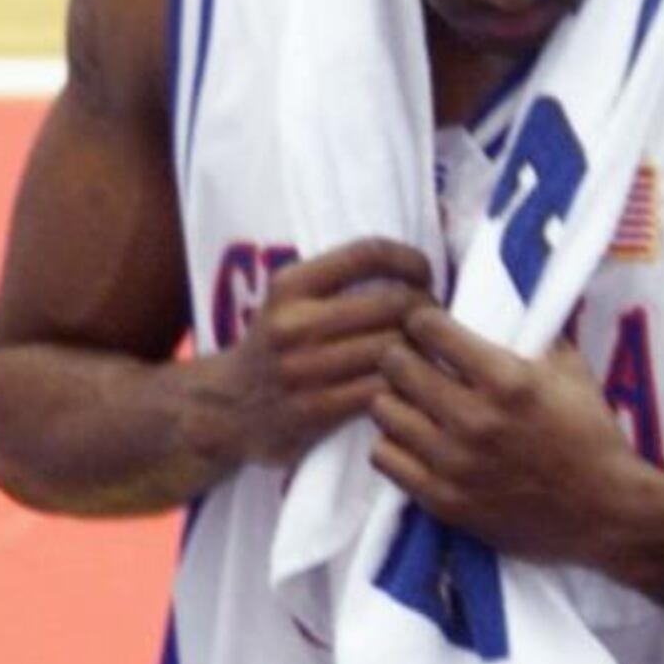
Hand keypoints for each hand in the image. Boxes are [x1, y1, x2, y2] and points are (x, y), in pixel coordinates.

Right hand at [209, 236, 434, 469]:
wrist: (226, 409)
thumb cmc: (277, 348)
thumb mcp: (290, 301)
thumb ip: (339, 281)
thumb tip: (417, 264)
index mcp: (290, 285)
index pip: (369, 254)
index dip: (411, 260)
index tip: (424, 274)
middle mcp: (294, 323)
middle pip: (397, 305)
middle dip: (429, 311)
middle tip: (437, 323)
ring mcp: (304, 368)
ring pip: (398, 350)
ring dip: (426, 353)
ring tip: (430, 355)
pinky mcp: (316, 410)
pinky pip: (386, 391)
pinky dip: (408, 389)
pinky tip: (412, 389)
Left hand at [370, 305, 663, 566]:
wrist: (608, 514)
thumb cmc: (593, 438)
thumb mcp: (575, 373)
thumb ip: (535, 335)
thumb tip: (504, 298)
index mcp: (507, 381)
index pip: (428, 327)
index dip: (425, 321)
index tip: (430, 327)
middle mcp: (474, 419)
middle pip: (396, 365)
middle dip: (404, 355)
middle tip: (415, 362)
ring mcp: (454, 463)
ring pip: (384, 410)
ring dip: (396, 400)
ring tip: (414, 404)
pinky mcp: (443, 500)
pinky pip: (384, 456)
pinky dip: (394, 444)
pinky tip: (415, 441)